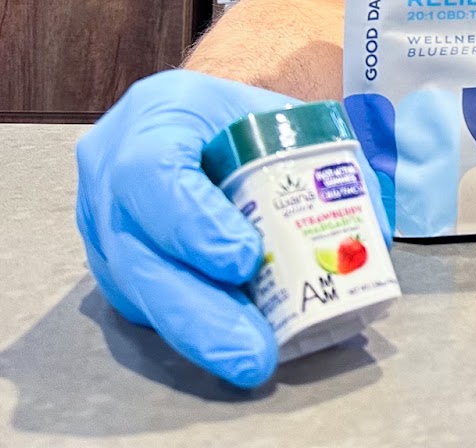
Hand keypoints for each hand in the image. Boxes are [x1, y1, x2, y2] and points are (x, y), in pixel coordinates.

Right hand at [75, 69, 389, 387]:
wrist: (196, 119)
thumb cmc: (243, 116)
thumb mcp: (281, 115)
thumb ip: (327, 161)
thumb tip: (369, 235)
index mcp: (154, 117)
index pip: (155, 172)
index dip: (194, 224)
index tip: (244, 261)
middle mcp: (111, 176)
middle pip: (139, 255)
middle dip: (200, 312)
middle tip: (255, 351)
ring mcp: (106, 229)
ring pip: (139, 292)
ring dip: (200, 335)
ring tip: (253, 360)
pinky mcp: (116, 269)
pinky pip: (149, 307)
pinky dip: (196, 330)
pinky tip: (236, 344)